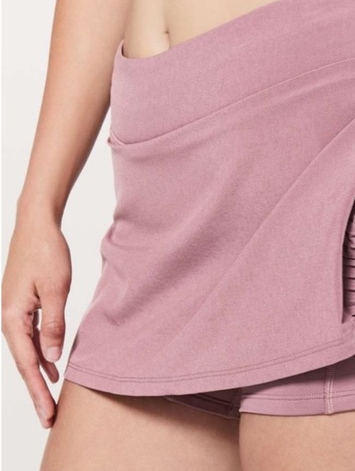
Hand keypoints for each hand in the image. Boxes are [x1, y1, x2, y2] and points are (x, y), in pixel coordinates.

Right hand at [2, 217, 71, 428]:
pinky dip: (41, 353)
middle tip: (50, 417)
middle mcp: (9, 318)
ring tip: (52, 398)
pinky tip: (52, 364)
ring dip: (39, 374)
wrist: (36, 226)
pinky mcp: (23, 304)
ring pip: (27, 351)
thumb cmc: (47, 253)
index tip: (48, 414)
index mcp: (13, 317)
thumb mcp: (57, 289)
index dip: (39, 391)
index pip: (27, 364)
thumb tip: (52, 359)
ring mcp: (15, 311)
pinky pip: (31, 336)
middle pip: (24, 362)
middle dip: (37, 391)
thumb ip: (54, 324)